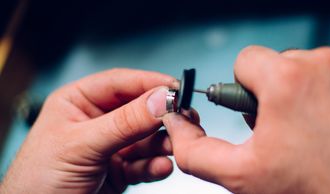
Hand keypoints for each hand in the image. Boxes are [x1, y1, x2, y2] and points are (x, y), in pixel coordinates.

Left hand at [0, 69, 176, 193]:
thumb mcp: (81, 145)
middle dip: (161, 115)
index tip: (175, 87)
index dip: (149, 83)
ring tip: (175, 146)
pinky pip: (146, 163)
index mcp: (78, 102)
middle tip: (183, 116)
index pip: (120, 83)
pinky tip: (161, 166)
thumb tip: (159, 100)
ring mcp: (111, 146)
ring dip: (163, 142)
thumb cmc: (36, 182)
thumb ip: (123, 123)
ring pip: (147, 138)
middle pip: (139, 109)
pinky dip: (156, 165)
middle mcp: (97, 121)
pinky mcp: (121, 170)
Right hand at [163, 46, 329, 193]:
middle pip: (283, 64)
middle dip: (280, 92)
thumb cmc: (318, 191)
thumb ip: (196, 149)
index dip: (247, 88)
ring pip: (316, 68)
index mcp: (286, 81)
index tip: (260, 109)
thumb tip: (177, 125)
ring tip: (323, 129)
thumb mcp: (243, 176)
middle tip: (293, 128)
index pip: (247, 59)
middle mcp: (326, 65)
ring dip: (314, 93)